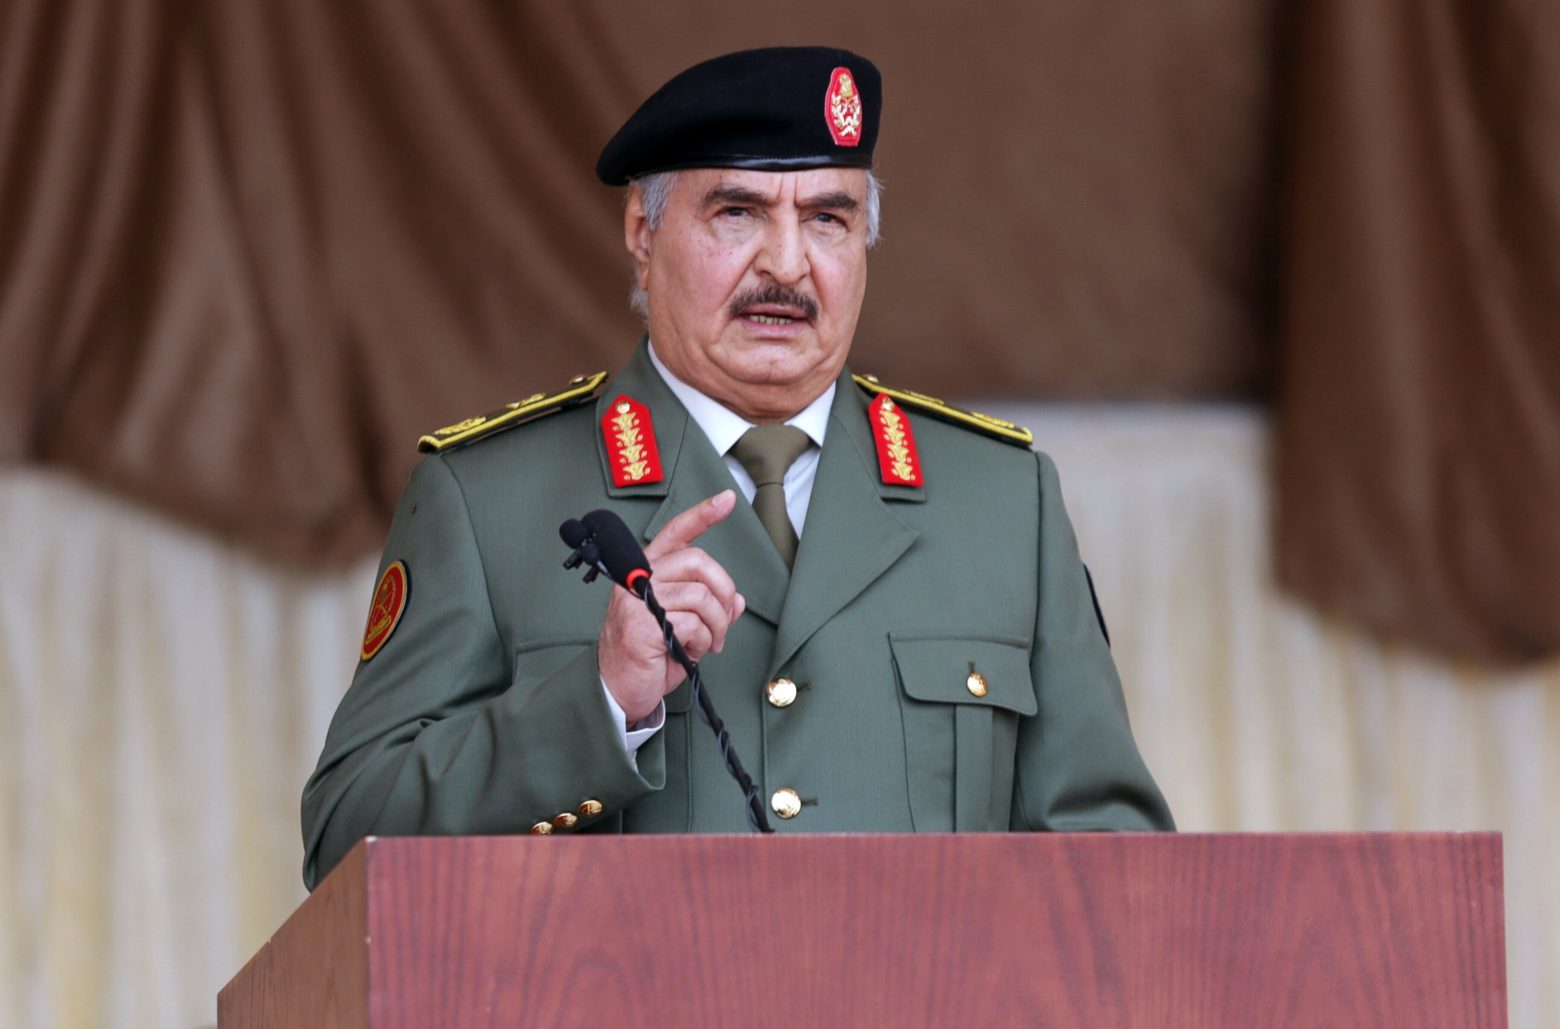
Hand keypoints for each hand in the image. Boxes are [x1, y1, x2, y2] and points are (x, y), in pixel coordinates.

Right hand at [598, 490, 745, 722]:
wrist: (618, 689)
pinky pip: (693, 624)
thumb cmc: (649, 656)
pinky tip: (689, 652)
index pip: (675, 532)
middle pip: (698, 561)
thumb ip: (707, 608)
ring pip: (701, 596)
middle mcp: (638, 578)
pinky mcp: (640, 625)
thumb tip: (735, 600)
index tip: (727, 499)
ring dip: (716, 625)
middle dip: (723, 592)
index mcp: (648, 571)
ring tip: (707, 644)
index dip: (703, 514)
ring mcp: (636, 600)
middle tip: (722, 621)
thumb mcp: (684, 627)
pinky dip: (702, 642)